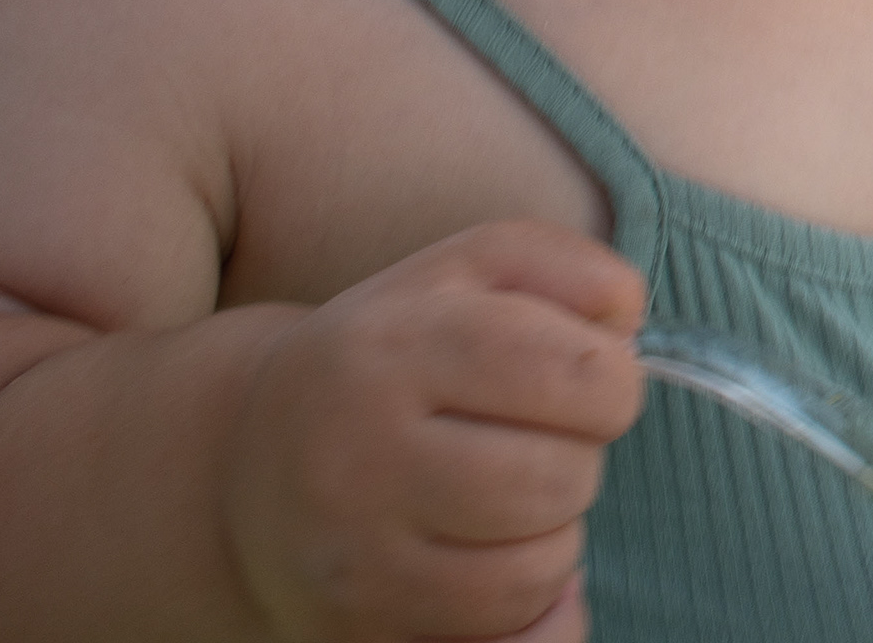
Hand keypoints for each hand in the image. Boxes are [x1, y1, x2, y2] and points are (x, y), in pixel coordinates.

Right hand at [223, 221, 646, 642]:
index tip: (598, 381)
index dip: (613, 379)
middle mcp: (356, 459)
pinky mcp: (360, 633)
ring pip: (537, 571)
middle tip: (536, 442)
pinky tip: (496, 556)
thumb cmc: (388, 355)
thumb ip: (565, 267)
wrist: (245, 465)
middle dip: (578, 457)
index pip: (563, 369)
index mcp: (389, 351)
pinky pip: (506, 638)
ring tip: (509, 496)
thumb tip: (627, 321)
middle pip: (558, 479)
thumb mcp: (465, 272)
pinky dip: (529, 602)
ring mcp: (354, 560)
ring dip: (553, 533)